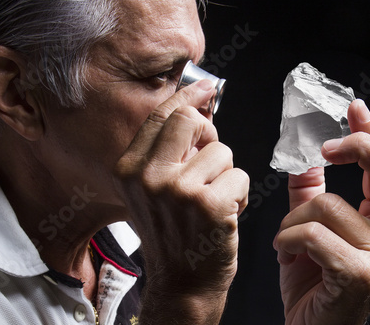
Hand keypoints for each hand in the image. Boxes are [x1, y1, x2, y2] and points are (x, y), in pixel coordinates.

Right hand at [113, 80, 248, 323]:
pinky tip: (226, 213)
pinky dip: (241, 193)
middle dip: (209, 135)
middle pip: (191, 121)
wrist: (182, 282)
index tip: (206, 87)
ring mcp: (178, 191)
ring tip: (215, 198)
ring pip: (222, 151)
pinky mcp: (209, 205)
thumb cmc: (173, 233)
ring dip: (226, 174)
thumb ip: (168, 150)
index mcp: (129, 169)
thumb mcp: (152, 189)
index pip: (161, 115)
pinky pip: (240, 175)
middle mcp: (148, 177)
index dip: (187, 96)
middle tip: (210, 159)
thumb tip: (199, 110)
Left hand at [273, 99, 369, 324]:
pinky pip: (313, 233)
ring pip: (328, 205)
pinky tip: (284, 254)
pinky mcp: (360, 274)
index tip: (354, 107)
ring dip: (292, 220)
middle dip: (359, 146)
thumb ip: (310, 193)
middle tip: (326, 147)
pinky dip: (288, 239)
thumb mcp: (309, 229)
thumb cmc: (312, 282)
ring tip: (284, 241)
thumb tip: (304, 158)